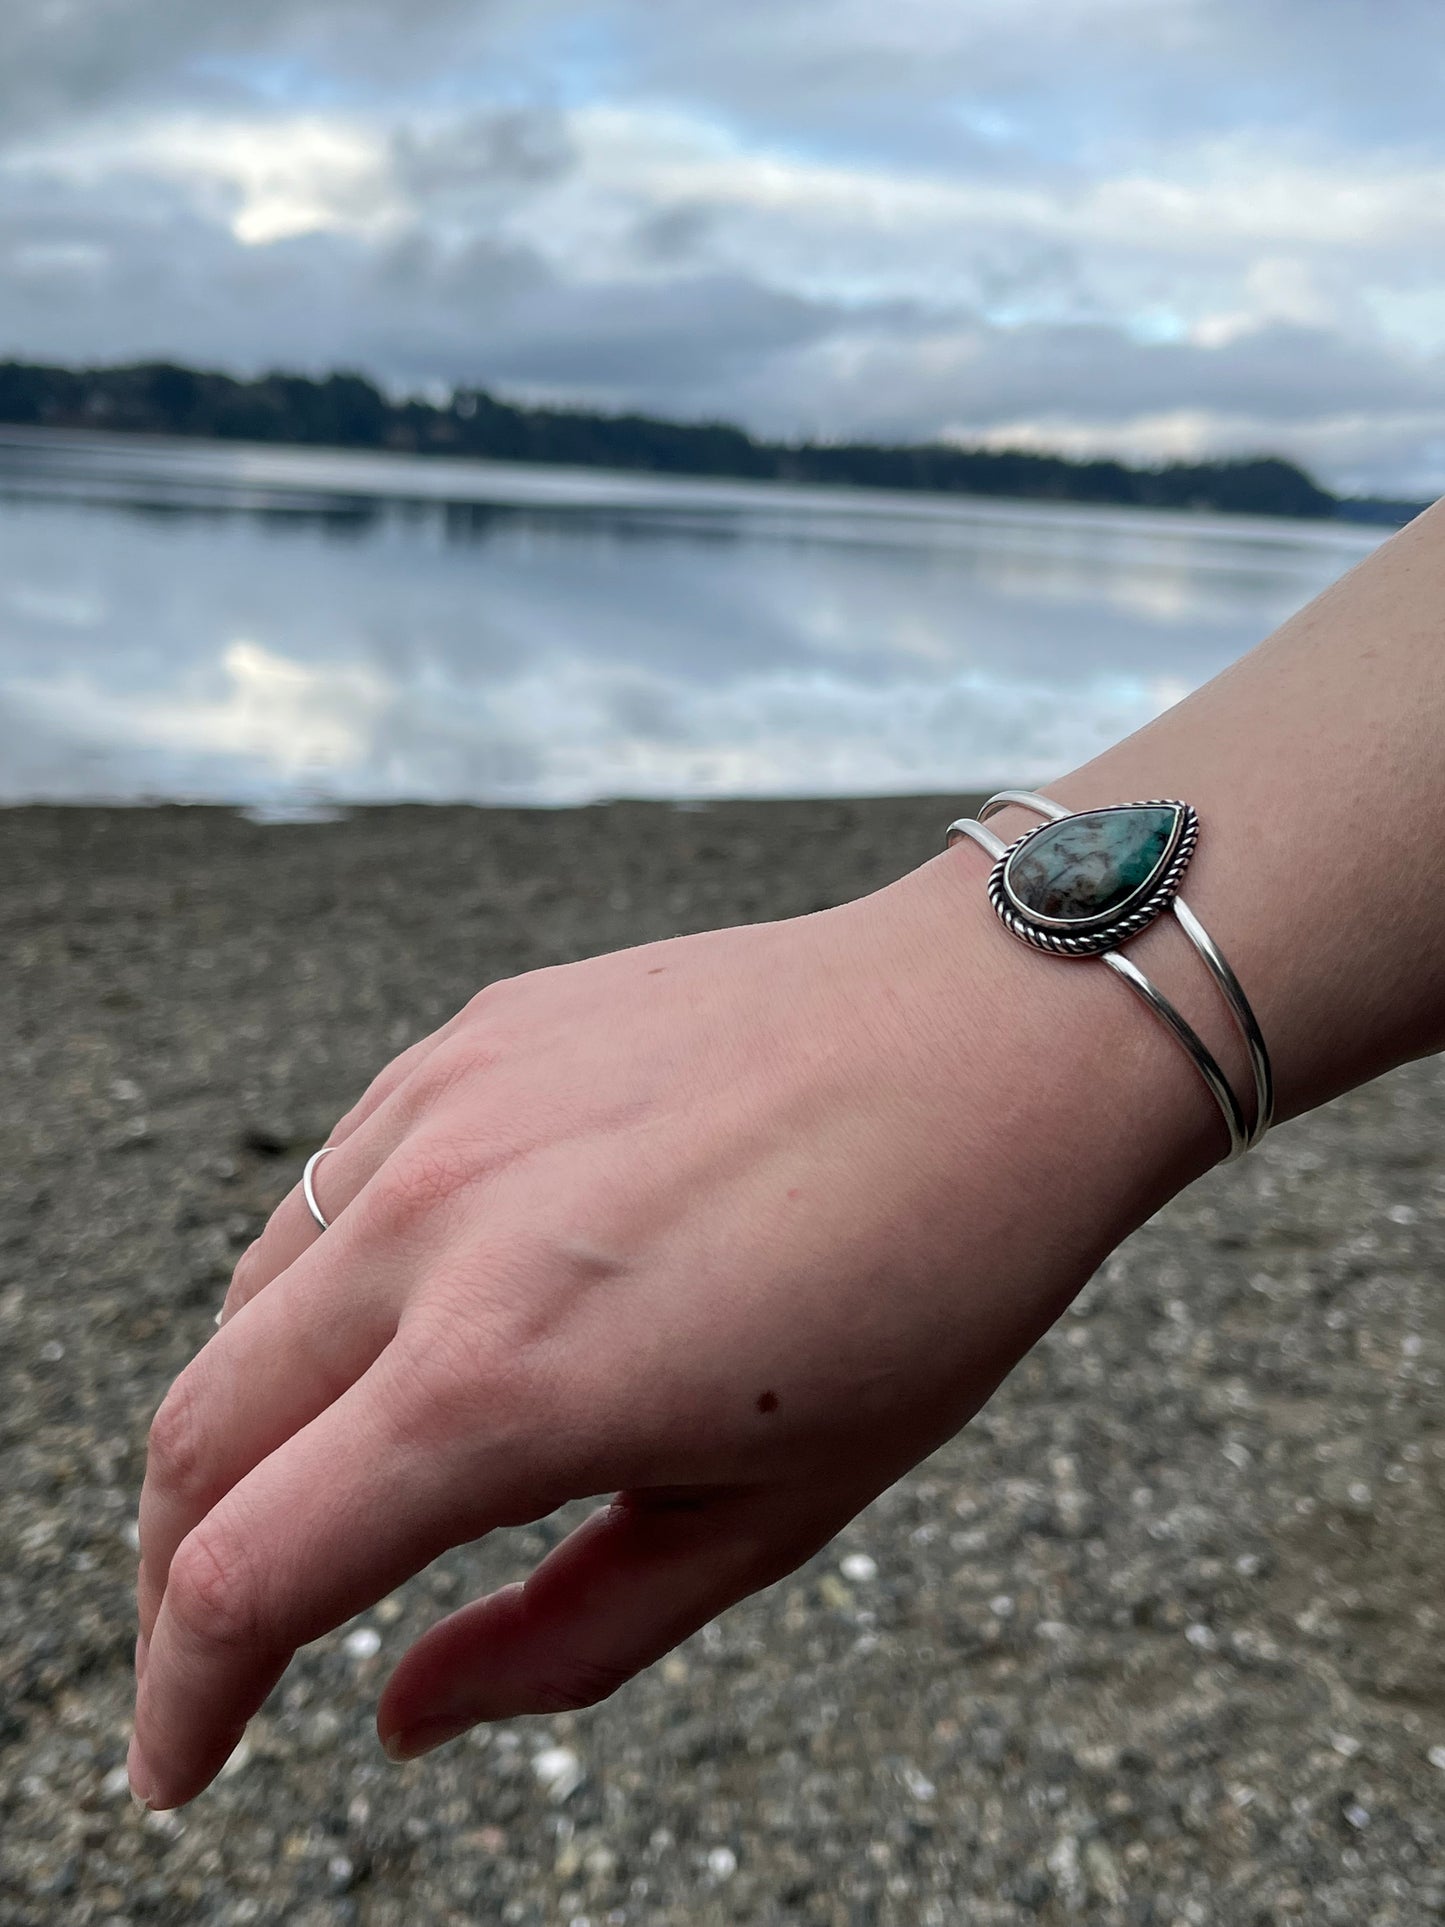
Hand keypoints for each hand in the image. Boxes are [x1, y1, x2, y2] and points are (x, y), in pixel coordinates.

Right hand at [130, 853, 1199, 1808]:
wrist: (992, 1031)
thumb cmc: (923, 1280)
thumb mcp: (772, 1515)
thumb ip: (567, 1637)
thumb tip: (405, 1711)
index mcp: (502, 1382)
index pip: (244, 1575)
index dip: (187, 1699)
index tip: (184, 1770)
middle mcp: (434, 1231)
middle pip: (197, 1436)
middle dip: (177, 1572)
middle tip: (226, 1645)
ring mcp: (442, 1110)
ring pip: (251, 1300)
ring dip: (244, 1423)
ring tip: (311, 1484)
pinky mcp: (473, 1038)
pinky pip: (335, 1181)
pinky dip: (320, 1286)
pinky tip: (396, 1314)